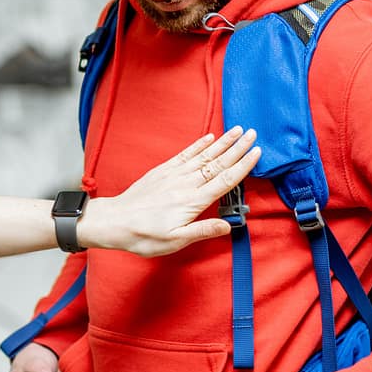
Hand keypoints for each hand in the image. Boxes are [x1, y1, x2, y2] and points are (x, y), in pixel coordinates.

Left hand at [80, 128, 260, 256]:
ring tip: (237, 130)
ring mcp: (173, 175)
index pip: (224, 180)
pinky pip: (184, 155)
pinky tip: (209, 138)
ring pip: (203, 156)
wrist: (114, 222)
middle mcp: (185, 184)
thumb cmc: (143, 236)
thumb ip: (202, 231)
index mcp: (192, 202)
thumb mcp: (174, 241)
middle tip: (253, 133)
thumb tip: (228, 225)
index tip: (257, 152)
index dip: (242, 166)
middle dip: (237, 148)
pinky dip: (198, 145)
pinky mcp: (162, 172)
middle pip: (217, 163)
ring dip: (222, 142)